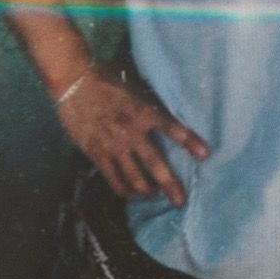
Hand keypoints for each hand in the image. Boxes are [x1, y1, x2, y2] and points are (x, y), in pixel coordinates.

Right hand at [54, 62, 208, 205]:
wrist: (74, 82)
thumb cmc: (106, 78)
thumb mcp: (133, 85)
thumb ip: (146, 102)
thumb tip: (160, 111)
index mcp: (144, 111)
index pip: (172, 128)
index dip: (189, 141)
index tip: (204, 154)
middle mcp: (132, 132)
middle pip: (155, 163)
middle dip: (170, 183)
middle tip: (180, 200)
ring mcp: (114, 146)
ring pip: (134, 177)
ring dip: (146, 190)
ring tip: (154, 195)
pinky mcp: (96, 154)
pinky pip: (112, 178)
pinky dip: (122, 189)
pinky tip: (129, 194)